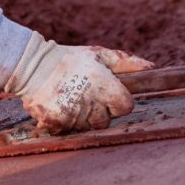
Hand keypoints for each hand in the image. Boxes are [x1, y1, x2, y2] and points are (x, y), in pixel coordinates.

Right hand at [5, 32, 152, 133]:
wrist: (31, 65)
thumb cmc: (70, 58)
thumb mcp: (99, 54)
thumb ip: (126, 62)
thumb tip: (152, 68)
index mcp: (104, 86)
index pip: (125, 107)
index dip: (118, 102)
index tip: (106, 94)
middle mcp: (90, 102)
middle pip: (106, 121)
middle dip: (99, 111)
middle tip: (85, 95)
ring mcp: (72, 115)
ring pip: (87, 127)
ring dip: (82, 117)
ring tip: (70, 98)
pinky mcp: (56, 123)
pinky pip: (68, 130)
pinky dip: (65, 122)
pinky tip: (59, 105)